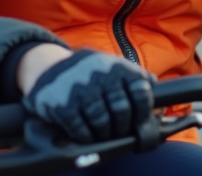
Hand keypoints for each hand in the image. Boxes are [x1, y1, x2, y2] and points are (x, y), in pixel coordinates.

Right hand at [22, 49, 155, 143]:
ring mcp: (82, 90)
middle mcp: (101, 76)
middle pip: (123, 111)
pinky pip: (82, 130)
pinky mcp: (63, 105)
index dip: (143, 111)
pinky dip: (87, 136)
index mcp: (117, 67)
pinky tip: (87, 133)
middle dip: (122, 125)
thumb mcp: (111, 65)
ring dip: (105, 133)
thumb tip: (155, 87)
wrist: (47, 67)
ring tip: (103, 133)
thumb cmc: (87, 71)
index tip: (138, 119)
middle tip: (118, 129)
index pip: (142, 92)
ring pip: (103, 123)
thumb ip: (134, 75)